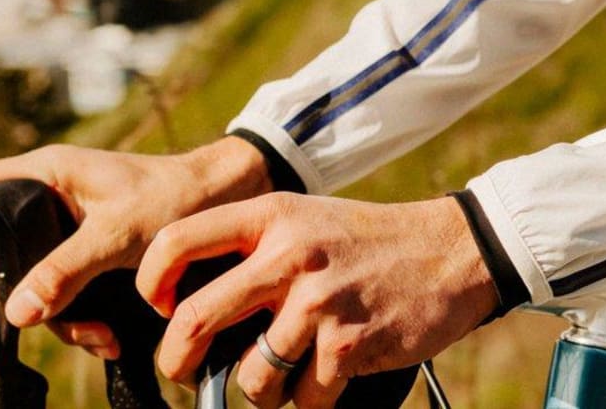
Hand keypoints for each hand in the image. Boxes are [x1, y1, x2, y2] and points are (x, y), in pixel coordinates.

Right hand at [0, 138, 274, 366]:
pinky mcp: (92, 251)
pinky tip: (107, 338)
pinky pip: (66, 289)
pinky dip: (81, 317)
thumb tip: (16, 313)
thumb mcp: (120, 233)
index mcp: (47, 174)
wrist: (231, 197)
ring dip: (59, 319)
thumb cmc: (178, 197)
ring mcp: (69, 226)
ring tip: (99, 340)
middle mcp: (51, 197)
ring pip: (35, 281)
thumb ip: (67, 269)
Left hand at [135, 193, 498, 408]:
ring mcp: (319, 301)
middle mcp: (290, 254)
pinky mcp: (348, 344)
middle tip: (189, 373)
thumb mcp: (307, 220)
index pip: (176, 242)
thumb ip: (253, 248)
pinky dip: (311, 399)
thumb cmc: (368, 243)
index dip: (153, 284)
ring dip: (260, 391)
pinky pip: (302, 398)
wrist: (453, 252)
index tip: (165, 308)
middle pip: (194, 321)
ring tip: (283, 375)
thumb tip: (186, 306)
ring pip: (249, 377)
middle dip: (180, 363)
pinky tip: (331, 373)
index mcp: (273, 215)